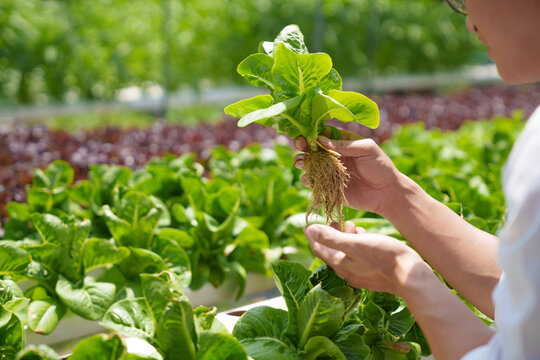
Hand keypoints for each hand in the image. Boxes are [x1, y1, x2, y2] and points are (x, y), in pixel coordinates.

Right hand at [294, 131, 402, 214]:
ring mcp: (328, 171)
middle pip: (310, 148)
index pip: (321, 134)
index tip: (305, 136)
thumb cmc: (380, 166)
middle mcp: (331, 155)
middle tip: (301, 146)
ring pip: (307, 164)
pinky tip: (311, 179)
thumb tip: (321, 140)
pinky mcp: (327, 187)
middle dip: (302, 146)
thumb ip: (345, 144)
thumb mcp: (366, 149)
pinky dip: (307, 180)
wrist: (386, 192)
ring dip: (301, 161)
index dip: (310, 133)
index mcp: (340, 142)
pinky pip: (311, 182)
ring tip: (303, 162)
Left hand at [304, 221, 426, 295]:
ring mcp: (361, 275)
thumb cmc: (383, 256)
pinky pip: (359, 257)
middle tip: (332, 221)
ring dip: (345, 238)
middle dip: (330, 235)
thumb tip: (310, 230)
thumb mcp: (355, 243)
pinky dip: (357, 244)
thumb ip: (331, 238)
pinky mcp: (374, 274)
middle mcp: (348, 272)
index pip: (319, 249)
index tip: (307, 224)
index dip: (312, 236)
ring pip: (346, 254)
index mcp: (340, 264)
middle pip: (332, 252)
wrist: (409, 275)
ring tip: (350, 224)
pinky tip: (364, 235)